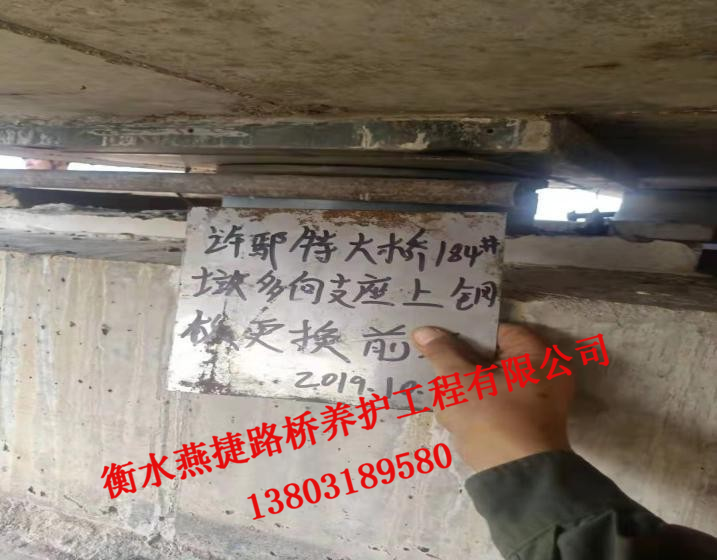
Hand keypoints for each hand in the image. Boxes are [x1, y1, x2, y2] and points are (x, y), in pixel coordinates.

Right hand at [411, 323, 573, 471]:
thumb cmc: (490, 416)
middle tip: (435, 361)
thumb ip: (440, 351)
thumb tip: (423, 330)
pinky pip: (501, 406)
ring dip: (468, 386)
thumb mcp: (458, 380)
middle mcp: (547, 374)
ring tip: (440, 389)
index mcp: (536, 354)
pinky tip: (454, 412)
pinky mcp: (531, 427)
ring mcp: (541, 403)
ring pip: (496, 384)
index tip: (439, 338)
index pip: (496, 331)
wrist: (516, 477)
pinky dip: (480, 406)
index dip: (465, 333)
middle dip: (463, 362)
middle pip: (496, 358)